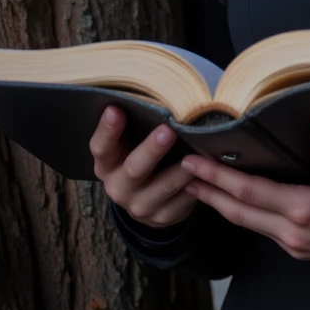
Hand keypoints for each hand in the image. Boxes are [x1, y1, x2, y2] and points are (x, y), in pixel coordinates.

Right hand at [89, 106, 197, 227]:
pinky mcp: (162, 218)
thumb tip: (155, 92)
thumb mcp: (129, 145)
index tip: (116, 109)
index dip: (108, 130)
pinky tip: (207, 173)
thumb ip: (136, 126)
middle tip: (167, 130)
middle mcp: (118, 188)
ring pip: (164, 187)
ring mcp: (140, 206)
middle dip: (152, 150)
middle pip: (134, 169)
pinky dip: (196, 186)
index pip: (101, 148)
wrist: (146, 201)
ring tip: (198, 153)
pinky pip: (183, 201)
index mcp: (106, 165)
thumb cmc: (139, 157)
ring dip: (182, 170)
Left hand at [180, 116, 309, 281]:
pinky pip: (262, 230)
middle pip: (238, 212)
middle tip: (181, 173)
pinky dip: (242, 214)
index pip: (250, 191)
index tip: (195, 163)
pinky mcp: (300, 250)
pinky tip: (237, 203)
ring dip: (221, 204)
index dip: (219, 176)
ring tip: (199, 187)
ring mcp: (294, 245)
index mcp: (305, 210)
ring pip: (247, 223)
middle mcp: (292, 232)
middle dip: (207, 191)